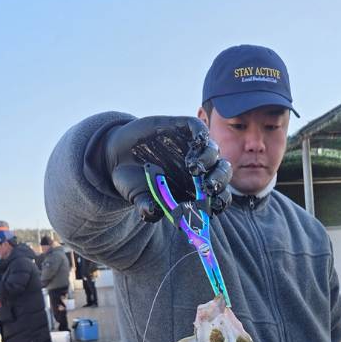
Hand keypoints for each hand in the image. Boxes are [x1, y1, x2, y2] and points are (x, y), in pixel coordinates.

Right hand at [104, 116, 231, 221]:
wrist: (118, 156)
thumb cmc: (134, 181)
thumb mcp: (139, 197)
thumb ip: (147, 208)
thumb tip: (152, 212)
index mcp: (195, 190)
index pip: (218, 196)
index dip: (220, 201)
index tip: (213, 206)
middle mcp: (199, 169)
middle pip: (222, 173)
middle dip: (219, 180)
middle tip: (208, 187)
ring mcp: (192, 148)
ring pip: (214, 151)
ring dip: (209, 160)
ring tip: (193, 168)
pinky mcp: (183, 129)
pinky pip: (200, 130)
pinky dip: (202, 136)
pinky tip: (195, 144)